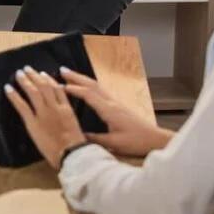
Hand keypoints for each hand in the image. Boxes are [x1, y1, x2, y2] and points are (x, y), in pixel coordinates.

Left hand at [2, 67, 87, 169]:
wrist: (72, 154)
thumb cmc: (76, 148)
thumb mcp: (77, 129)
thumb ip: (69, 119)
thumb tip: (64, 116)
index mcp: (67, 109)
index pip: (58, 89)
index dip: (50, 80)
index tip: (44, 74)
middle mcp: (55, 107)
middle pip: (44, 86)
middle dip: (35, 76)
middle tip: (28, 69)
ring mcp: (43, 114)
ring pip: (33, 92)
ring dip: (25, 81)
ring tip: (19, 74)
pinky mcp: (33, 122)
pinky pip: (22, 105)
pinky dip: (14, 95)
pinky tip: (8, 88)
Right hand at [57, 68, 173, 156]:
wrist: (154, 139)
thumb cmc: (136, 141)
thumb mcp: (114, 143)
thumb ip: (94, 139)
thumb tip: (77, 135)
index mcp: (109, 110)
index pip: (88, 95)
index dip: (73, 89)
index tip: (59, 85)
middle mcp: (112, 103)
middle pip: (92, 84)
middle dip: (76, 76)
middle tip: (62, 69)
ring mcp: (116, 102)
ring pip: (97, 86)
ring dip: (82, 79)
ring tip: (70, 74)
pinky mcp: (118, 105)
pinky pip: (101, 91)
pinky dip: (89, 85)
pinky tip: (86, 87)